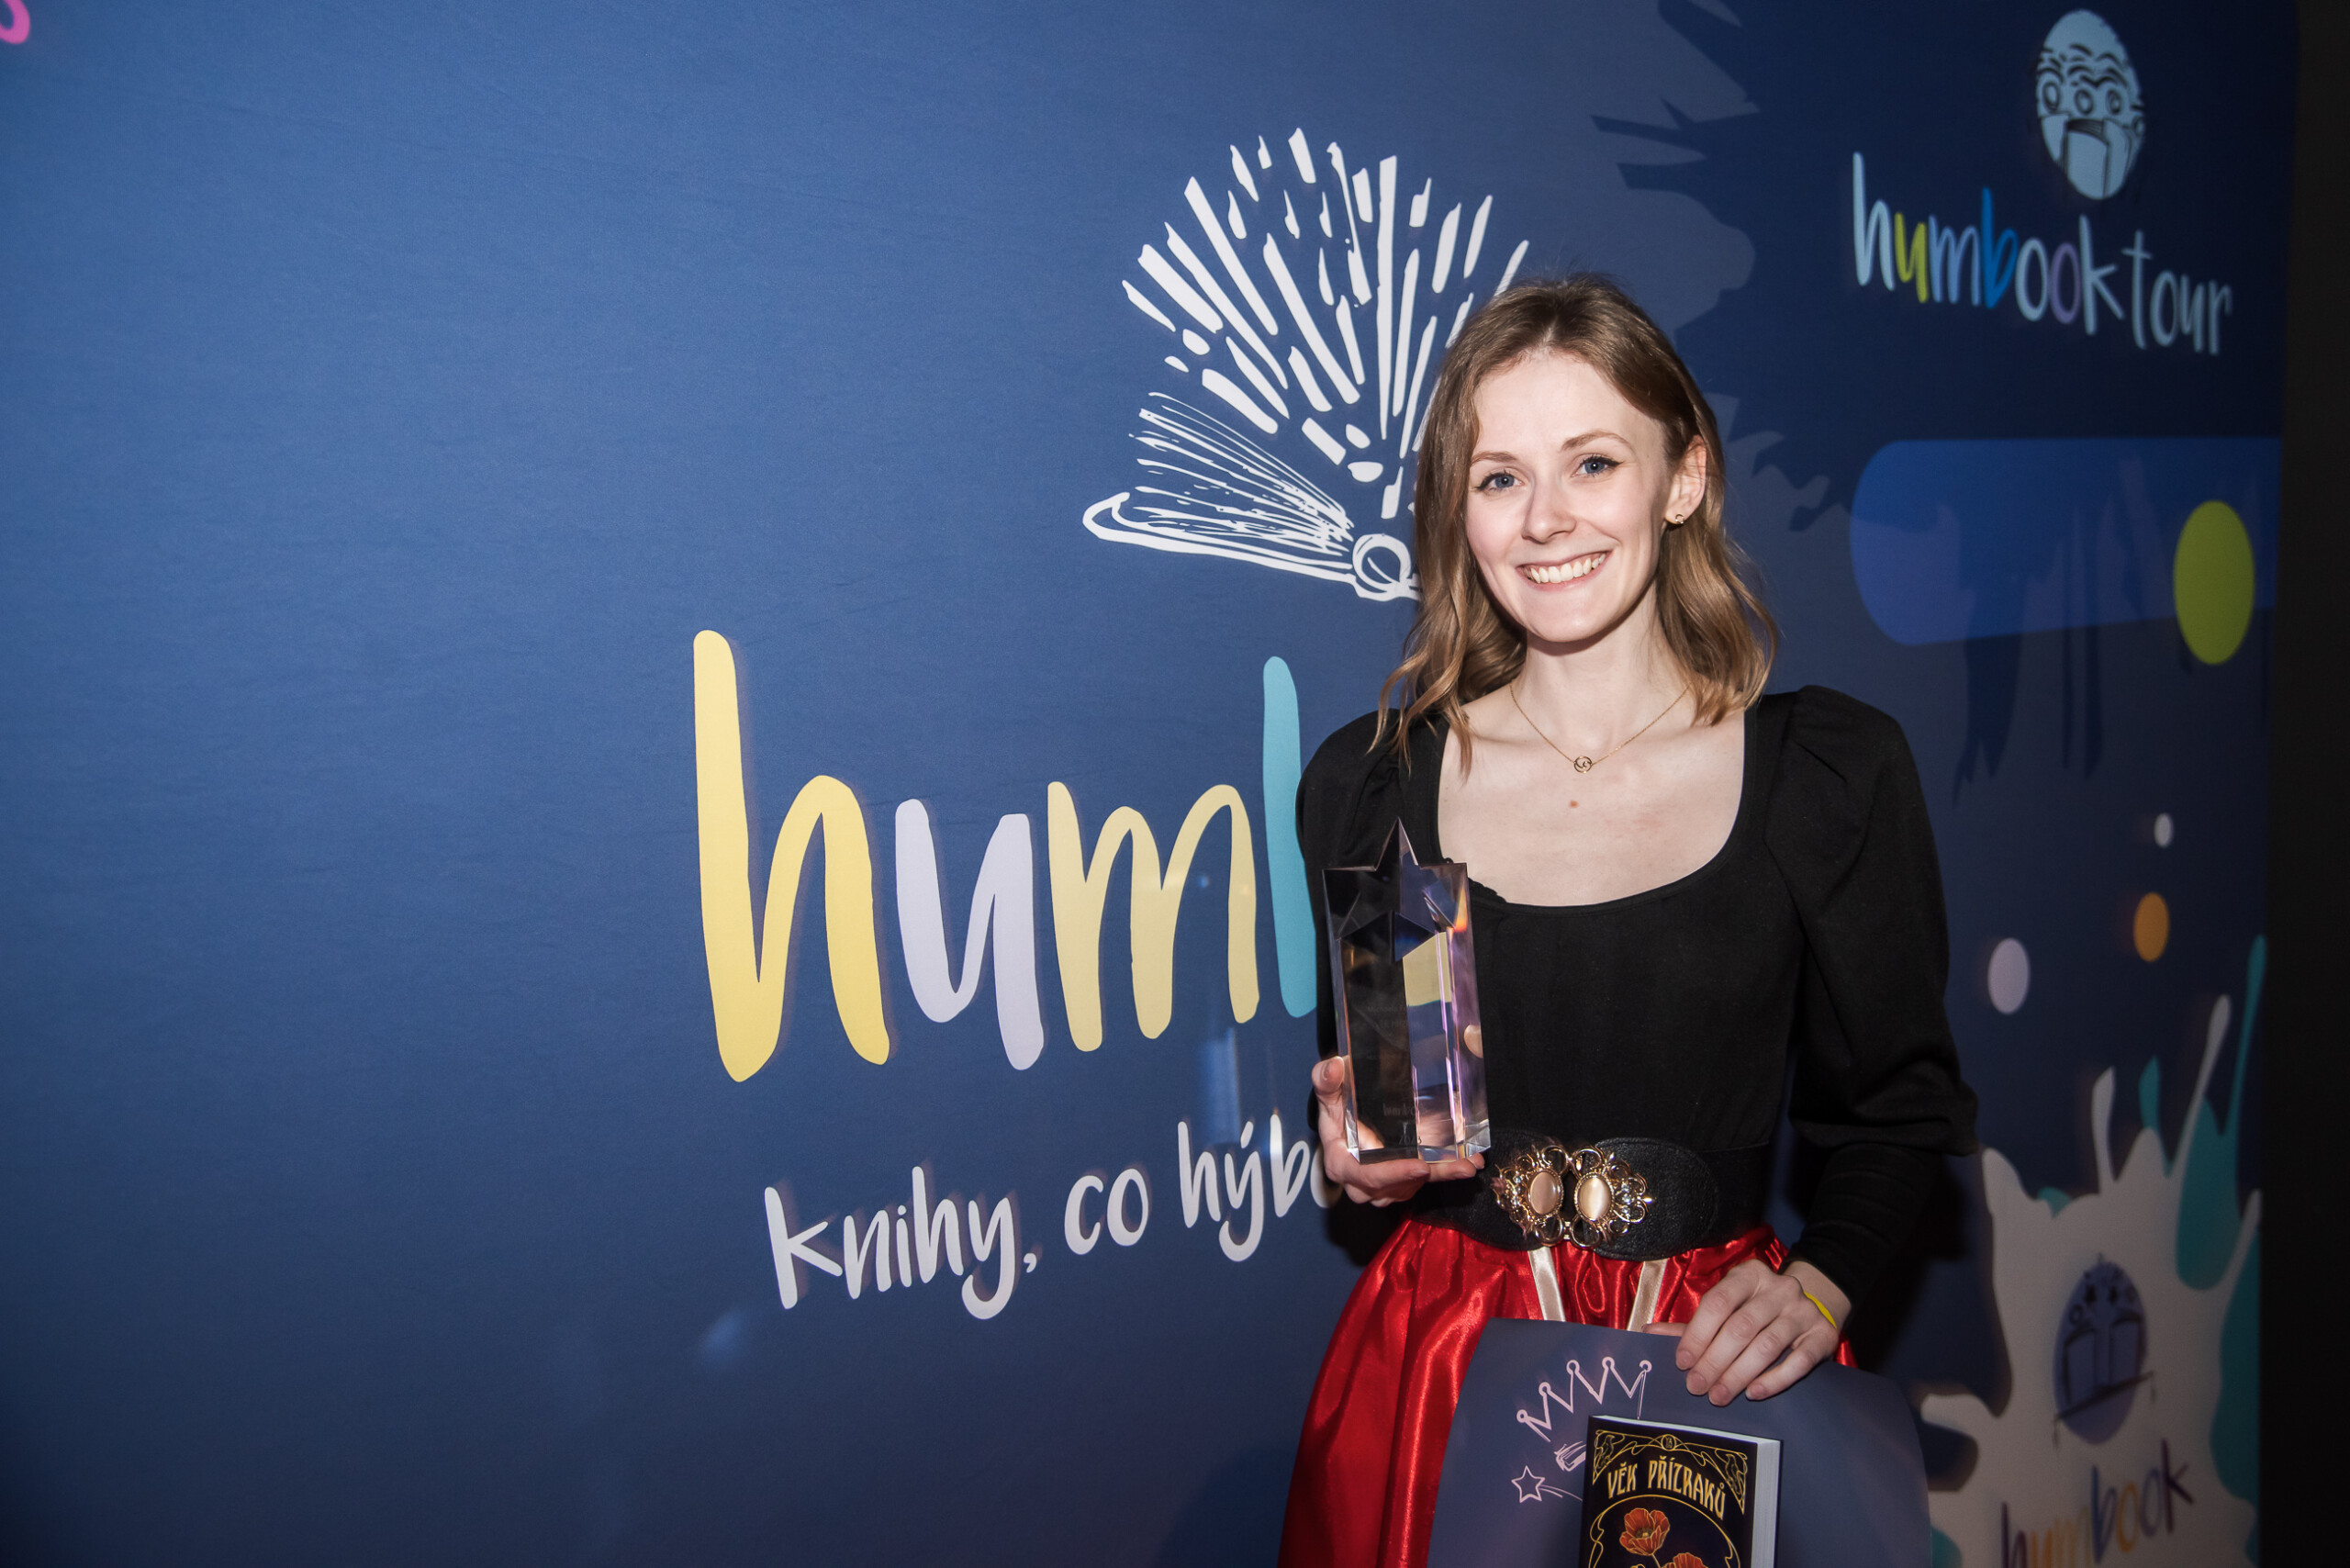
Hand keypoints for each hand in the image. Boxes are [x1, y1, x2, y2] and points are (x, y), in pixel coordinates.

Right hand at [1310, 1056, 1483, 1204]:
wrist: (1344, 1124)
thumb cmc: (1336, 1111)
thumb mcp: (1329, 1096)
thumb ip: (1326, 1081)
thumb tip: (1335, 1066)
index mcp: (1341, 1164)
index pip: (1366, 1176)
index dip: (1393, 1174)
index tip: (1420, 1166)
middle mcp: (1361, 1182)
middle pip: (1395, 1186)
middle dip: (1430, 1176)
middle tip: (1460, 1166)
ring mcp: (1383, 1185)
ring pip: (1413, 1186)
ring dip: (1442, 1174)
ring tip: (1469, 1163)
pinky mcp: (1400, 1182)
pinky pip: (1423, 1181)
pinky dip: (1445, 1172)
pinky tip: (1467, 1162)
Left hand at [1646, 1258, 1845, 1403]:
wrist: (1809, 1309)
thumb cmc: (1755, 1311)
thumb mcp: (1726, 1308)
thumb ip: (1691, 1325)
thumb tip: (1649, 1335)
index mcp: (1749, 1275)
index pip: (1719, 1302)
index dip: (1698, 1333)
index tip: (1682, 1362)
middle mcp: (1780, 1288)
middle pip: (1741, 1326)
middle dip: (1715, 1360)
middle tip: (1697, 1387)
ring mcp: (1804, 1311)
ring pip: (1768, 1345)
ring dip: (1739, 1374)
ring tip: (1719, 1396)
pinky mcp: (1823, 1336)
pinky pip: (1799, 1361)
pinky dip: (1774, 1379)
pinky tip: (1754, 1393)